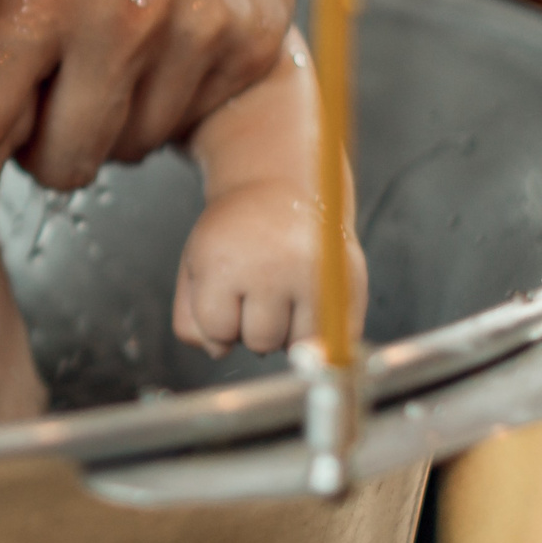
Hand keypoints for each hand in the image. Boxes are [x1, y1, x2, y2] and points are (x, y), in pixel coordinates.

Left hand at [0, 0, 297, 285]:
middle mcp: (127, 16)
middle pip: (59, 163)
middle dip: (36, 143)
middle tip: (38, 78)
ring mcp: (202, 34)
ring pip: (125, 150)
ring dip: (100, 119)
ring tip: (100, 39)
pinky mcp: (257, 42)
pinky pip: (186, 120)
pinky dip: (160, 96)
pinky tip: (155, 31)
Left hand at [172, 178, 360, 356]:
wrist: (278, 190)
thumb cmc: (233, 237)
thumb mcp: (194, 267)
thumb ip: (192, 320)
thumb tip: (219, 352)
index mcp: (224, 262)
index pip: (219, 331)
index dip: (219, 324)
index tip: (224, 295)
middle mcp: (273, 267)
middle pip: (261, 343)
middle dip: (254, 327)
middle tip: (257, 289)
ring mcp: (315, 274)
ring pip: (299, 346)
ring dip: (289, 333)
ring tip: (283, 294)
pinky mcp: (349, 279)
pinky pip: (336, 338)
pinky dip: (321, 331)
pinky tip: (308, 300)